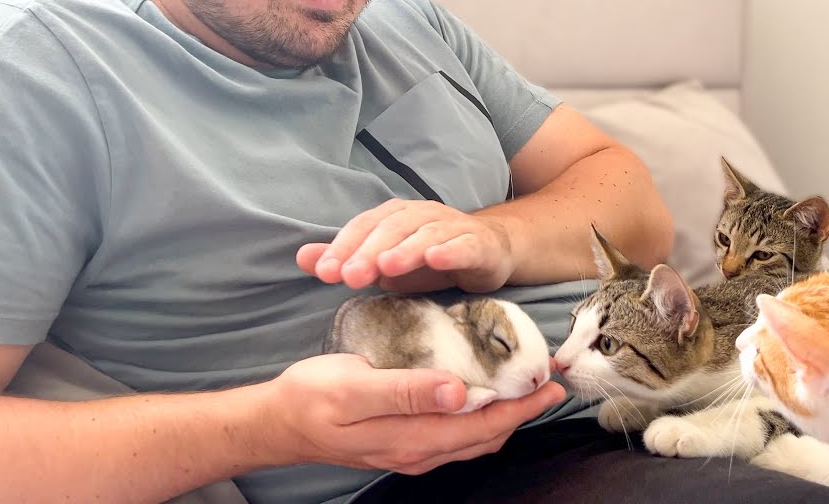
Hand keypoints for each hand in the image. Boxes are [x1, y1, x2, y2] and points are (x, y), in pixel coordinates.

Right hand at [259, 353, 564, 474]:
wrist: (279, 421)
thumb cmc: (313, 397)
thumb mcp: (355, 385)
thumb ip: (407, 390)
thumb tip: (460, 391)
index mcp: (412, 437)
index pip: (484, 426)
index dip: (521, 406)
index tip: (549, 381)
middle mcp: (418, 451)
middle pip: (486, 436)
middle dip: (522, 409)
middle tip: (549, 378)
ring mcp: (412, 451)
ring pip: (474, 438)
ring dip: (505, 414)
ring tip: (527, 384)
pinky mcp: (404, 442)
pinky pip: (456, 435)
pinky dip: (480, 416)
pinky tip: (485, 393)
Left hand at [296, 199, 516, 292]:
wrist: (488, 252)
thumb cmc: (429, 259)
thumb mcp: (384, 263)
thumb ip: (347, 259)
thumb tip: (302, 257)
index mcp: (396, 216)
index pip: (364, 226)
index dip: (343, 247)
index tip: (323, 273)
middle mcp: (422, 215)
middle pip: (392, 229)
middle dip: (368, 251)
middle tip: (349, 276)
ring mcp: (453, 227)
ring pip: (427, 234)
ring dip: (406, 249)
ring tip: (386, 267)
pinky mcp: (479, 244)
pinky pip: (465, 245)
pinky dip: (450, 250)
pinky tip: (436, 259)